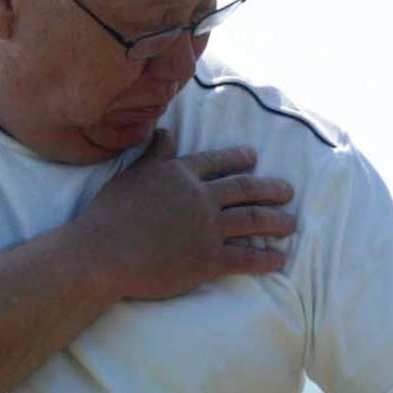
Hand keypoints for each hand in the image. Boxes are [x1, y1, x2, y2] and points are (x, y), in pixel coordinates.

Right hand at [77, 129, 296, 299]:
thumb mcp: (131, 175)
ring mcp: (207, 229)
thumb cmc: (109, 215)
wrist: (101, 254)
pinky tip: (279, 259)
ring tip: (291, 222)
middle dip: (271, 189)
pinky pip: (246, 258)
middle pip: (245, 190)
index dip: (239, 159)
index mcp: (180, 174)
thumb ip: (154, 155)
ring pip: (253, 221)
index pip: (218, 162)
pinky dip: (266, 258)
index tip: (255, 158)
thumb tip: (166, 132)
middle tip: (288, 191)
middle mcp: (200, 197)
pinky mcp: (208, 260)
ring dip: (276, 221)